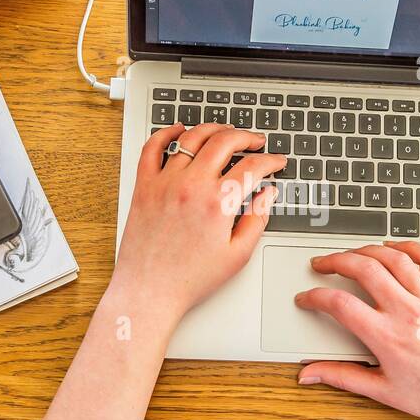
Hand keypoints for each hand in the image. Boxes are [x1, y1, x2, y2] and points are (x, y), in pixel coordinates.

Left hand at [112, 123, 284, 321]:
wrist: (149, 291)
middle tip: (256, 142)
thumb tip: (267, 194)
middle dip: (247, 137)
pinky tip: (179, 130)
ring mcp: (165, 182)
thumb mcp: (237, 255)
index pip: (252, 166)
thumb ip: (258, 219)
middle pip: (225, 141)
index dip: (270, 160)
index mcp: (218, 204)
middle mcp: (191, 186)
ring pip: (192, 137)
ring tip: (225, 132)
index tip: (275, 161)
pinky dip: (167, 133)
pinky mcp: (144, 186)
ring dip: (214, 129)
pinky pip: (152, 147)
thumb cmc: (190, 279)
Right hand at [294, 242, 419, 419]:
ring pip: (394, 259)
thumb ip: (342, 377)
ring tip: (353, 253)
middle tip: (323, 264)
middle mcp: (408, 313)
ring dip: (368, 249)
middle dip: (336, 260)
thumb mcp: (384, 391)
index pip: (340, 304)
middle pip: (364, 269)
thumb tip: (311, 374)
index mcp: (388, 338)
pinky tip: (396, 248)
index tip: (307, 298)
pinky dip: (410, 249)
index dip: (315, 297)